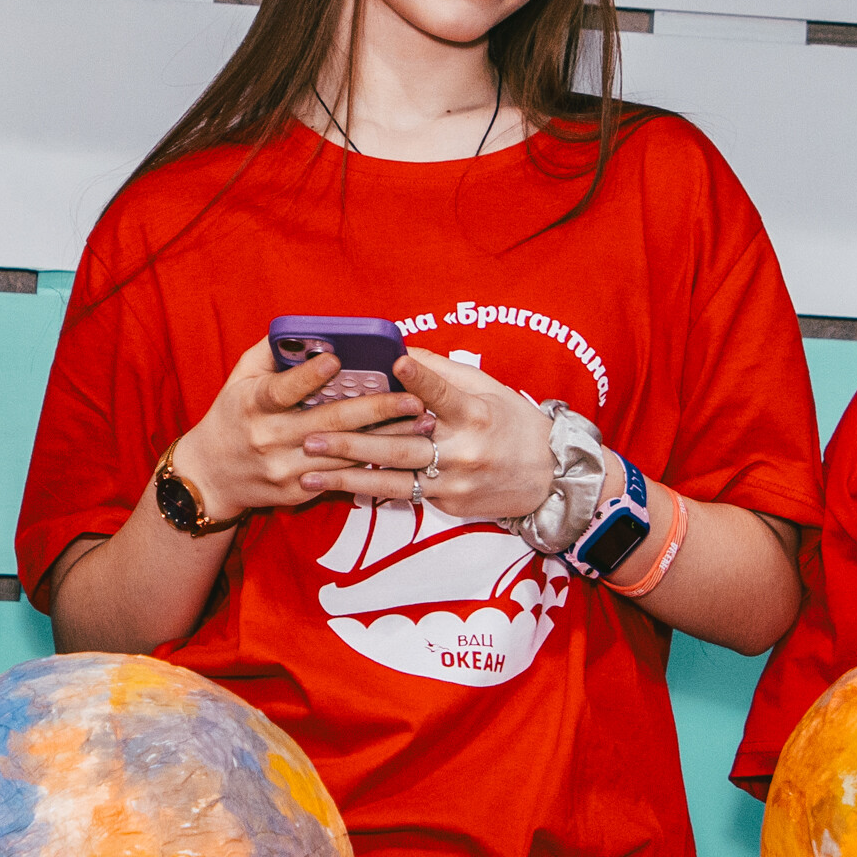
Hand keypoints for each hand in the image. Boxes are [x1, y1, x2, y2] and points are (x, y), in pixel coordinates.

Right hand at [171, 340, 428, 518]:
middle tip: (413, 399)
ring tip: (423, 425)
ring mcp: (285, 468)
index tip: (337, 359)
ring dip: (388, 439)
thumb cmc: (234, 414)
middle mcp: (268, 438)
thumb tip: (309, 329)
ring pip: (345, 453)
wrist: (213, 476)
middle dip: (376, 410)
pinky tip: (404, 452)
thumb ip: (272, 351)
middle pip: (328, 422)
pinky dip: (374, 463)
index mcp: (253, 404)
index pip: (281, 390)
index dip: (308, 376)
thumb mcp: (241, 376)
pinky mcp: (298, 490)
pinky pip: (342, 475)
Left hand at [297, 349, 554, 520]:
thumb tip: (398, 352)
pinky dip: (369, 489)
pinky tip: (337, 487)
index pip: (442, 393)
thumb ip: (441, 373)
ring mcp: (454, 482)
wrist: (548, 476)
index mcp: (475, 413)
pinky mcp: (448, 504)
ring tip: (309, 471)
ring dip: (346, 476)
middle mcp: (463, 449)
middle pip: (400, 444)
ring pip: (392, 479)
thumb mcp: (486, 388)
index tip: (394, 364)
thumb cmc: (511, 422)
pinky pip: (404, 495)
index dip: (418, 378)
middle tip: (311, 435)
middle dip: (351, 441)